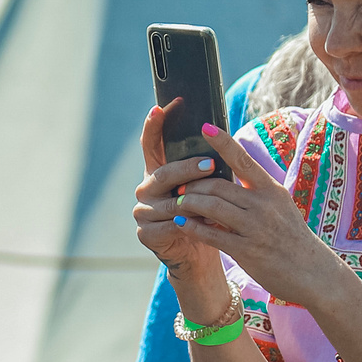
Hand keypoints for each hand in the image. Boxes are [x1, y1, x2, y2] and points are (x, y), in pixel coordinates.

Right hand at [132, 100, 230, 274]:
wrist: (198, 253)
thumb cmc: (203, 215)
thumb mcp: (203, 187)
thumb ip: (202, 166)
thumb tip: (218, 133)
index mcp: (157, 171)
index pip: (151, 143)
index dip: (154, 126)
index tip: (160, 108)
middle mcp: (146, 188)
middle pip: (163, 172)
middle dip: (187, 168)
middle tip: (210, 164)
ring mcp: (143, 211)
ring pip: (168, 202)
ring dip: (193, 201)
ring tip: (215, 200)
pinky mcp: (146, 233)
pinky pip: (169, 225)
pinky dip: (188, 224)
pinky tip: (204, 224)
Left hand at [156, 124, 346, 305]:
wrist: (313, 273)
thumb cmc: (292, 238)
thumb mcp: (280, 207)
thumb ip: (257, 192)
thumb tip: (232, 174)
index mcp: (271, 190)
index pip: (243, 160)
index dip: (222, 142)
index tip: (205, 127)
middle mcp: (264, 205)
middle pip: (218, 186)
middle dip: (193, 185)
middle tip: (179, 185)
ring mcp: (255, 228)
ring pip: (211, 207)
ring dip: (189, 204)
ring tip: (178, 203)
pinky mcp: (246, 250)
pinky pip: (212, 235)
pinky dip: (193, 228)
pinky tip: (182, 224)